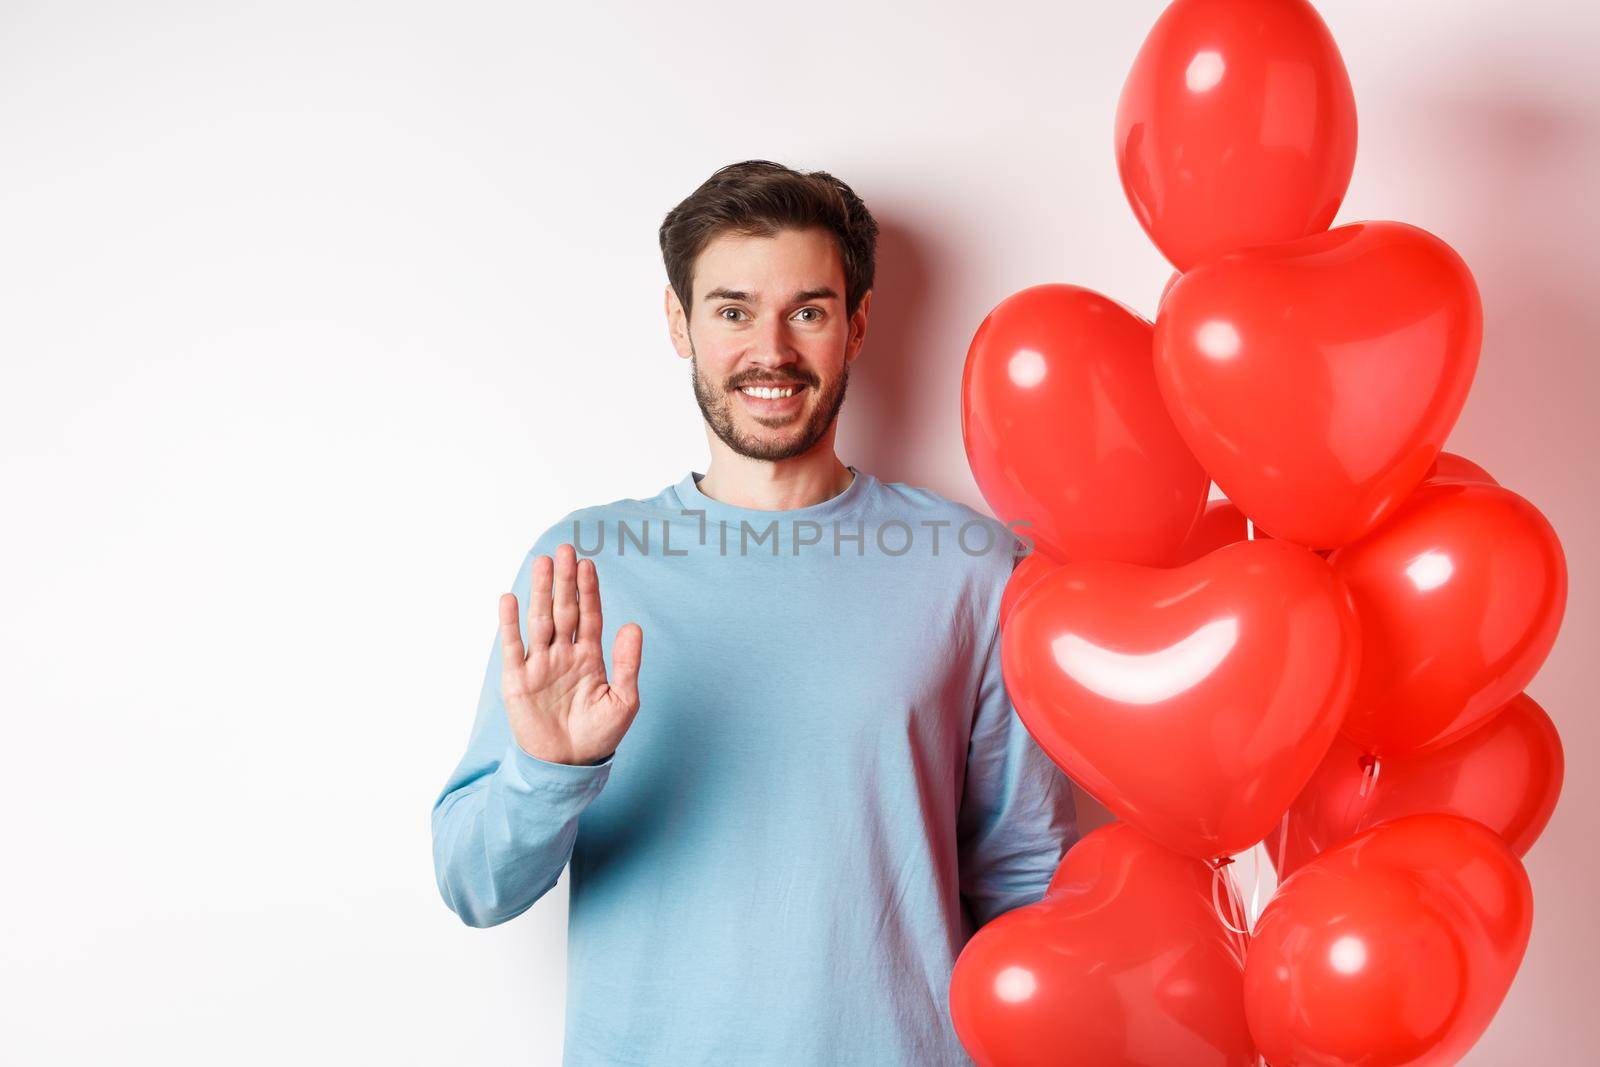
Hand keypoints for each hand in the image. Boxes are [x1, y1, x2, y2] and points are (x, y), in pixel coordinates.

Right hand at [498, 543, 643, 765]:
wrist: (568, 766)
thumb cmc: (598, 735)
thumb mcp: (623, 701)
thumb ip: (627, 663)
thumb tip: (633, 626)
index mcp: (589, 657)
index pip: (589, 616)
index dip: (589, 591)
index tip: (589, 564)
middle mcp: (563, 654)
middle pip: (564, 610)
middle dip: (565, 580)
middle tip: (566, 549)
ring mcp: (540, 664)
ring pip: (540, 620)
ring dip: (541, 592)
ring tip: (543, 562)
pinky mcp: (517, 680)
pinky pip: (513, 646)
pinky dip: (510, 623)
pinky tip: (510, 598)